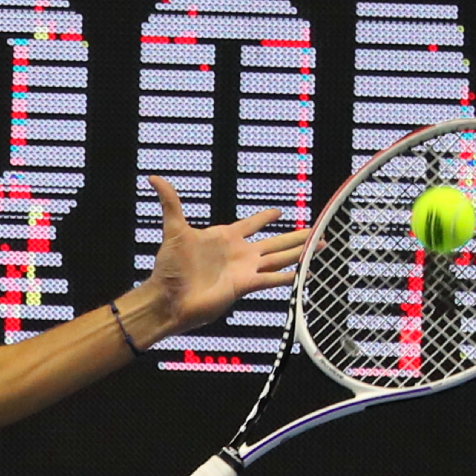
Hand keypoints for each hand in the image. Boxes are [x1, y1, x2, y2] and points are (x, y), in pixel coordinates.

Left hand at [145, 174, 312, 333]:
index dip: (265, 217)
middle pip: (275, 241)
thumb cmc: (169, 268)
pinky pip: (272, 279)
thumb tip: (153, 177)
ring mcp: (244, 270)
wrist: (168, 298)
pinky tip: (305, 272)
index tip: (279, 211)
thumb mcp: (174, 230)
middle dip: (297, 235)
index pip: (251, 223)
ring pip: (280, 258)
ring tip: (322, 246)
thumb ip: (170, 202)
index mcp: (225, 237)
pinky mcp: (244, 286)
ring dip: (301, 252)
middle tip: (319, 228)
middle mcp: (239, 253)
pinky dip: (289, 276)